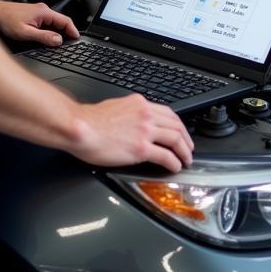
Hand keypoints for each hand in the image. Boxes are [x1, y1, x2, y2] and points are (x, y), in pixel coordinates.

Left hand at [0, 0, 79, 45]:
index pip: (65, 21)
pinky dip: (51, 30)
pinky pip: (48, 22)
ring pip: (54, 22)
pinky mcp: (34, 15)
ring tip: (61, 42)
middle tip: (70, 43)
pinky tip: (48, 37)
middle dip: (67, 32)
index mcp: (44, 12)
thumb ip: (43, 37)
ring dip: (59, 31)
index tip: (77, 39)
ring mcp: (39, 12)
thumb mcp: (25, 33)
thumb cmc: (6, 20)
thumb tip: (58, 41)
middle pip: (61, 21)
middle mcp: (43, 10)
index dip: (73, 31)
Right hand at [71, 95, 194, 172]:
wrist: (81, 128)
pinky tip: (175, 167)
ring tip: (186, 160)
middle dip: (186, 139)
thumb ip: (130, 113)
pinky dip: (174, 162)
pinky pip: (165, 156)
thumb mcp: (115, 107)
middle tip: (189, 148)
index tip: (180, 133)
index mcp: (140, 104)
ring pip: (175, 140)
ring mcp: (145, 131)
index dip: (178, 125)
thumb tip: (133, 122)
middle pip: (176, 125)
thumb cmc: (90, 120)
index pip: (168, 113)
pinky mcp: (141, 148)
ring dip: (184, 152)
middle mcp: (146, 115)